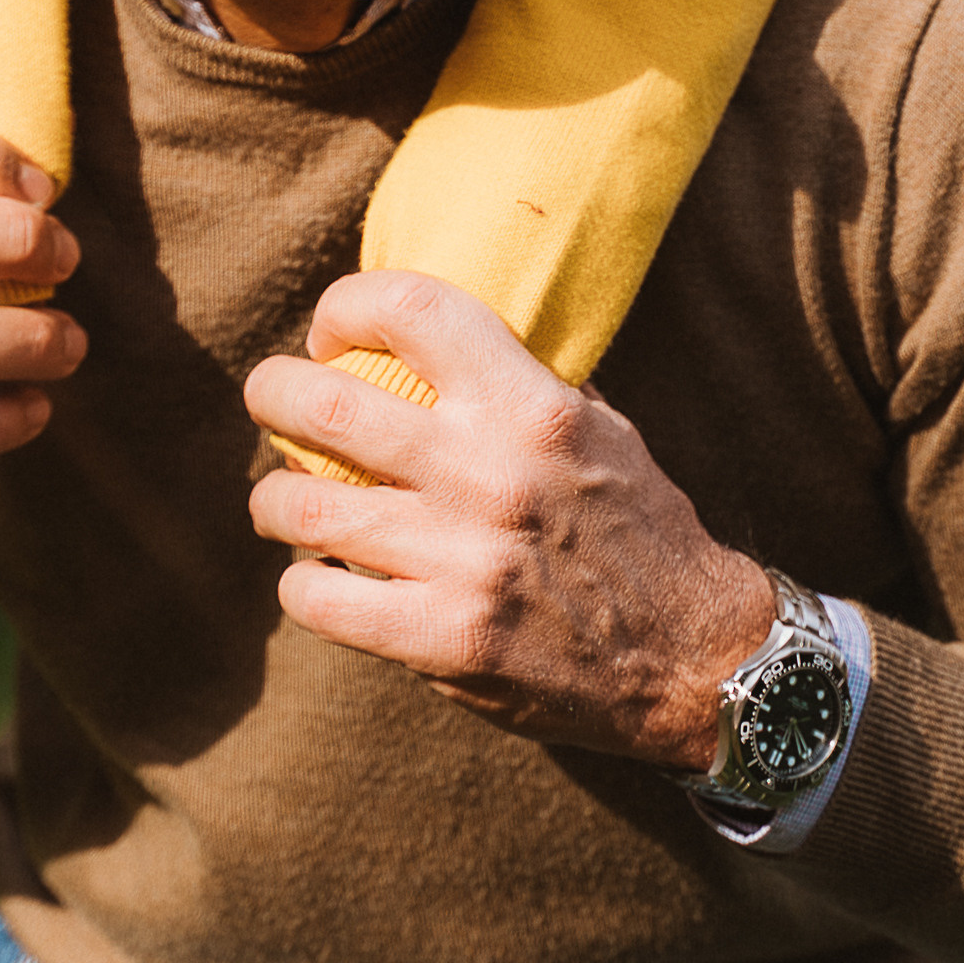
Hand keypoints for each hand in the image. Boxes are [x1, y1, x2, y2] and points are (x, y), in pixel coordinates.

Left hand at [244, 272, 774, 769]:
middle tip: (269, 400)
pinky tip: (322, 576)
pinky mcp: (442, 640)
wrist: (694, 655)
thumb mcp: (598, 425)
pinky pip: (317, 595)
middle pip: (321, 405)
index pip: (411, 308)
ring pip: (299, 504)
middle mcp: (490, 473)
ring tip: (283, 499)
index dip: (347, 306)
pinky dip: (304, 581)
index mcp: (531, 405)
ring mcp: (462, 560)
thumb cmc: (638, 527)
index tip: (331, 333)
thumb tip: (420, 336)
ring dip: (275, 498)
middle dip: (271, 392)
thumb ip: (514, 379)